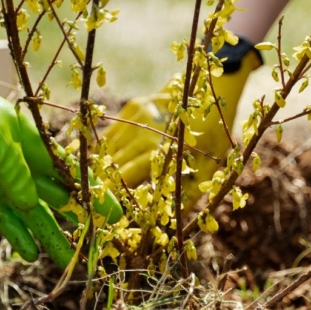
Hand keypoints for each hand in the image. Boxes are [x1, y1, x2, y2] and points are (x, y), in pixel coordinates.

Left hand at [0, 45, 121, 267]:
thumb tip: (29, 203)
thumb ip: (10, 165)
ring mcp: (8, 184)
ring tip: (68, 265)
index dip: (94, 193)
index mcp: (36, 147)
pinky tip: (31, 256)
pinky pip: (7, 222)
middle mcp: (28, 169)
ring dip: (52, 239)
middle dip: (82, 221)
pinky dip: (19, 238)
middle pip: (62, 199)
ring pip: (37, 216)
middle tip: (100, 246)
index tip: (114, 215)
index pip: (73, 173)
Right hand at [104, 52, 257, 195]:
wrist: (217, 89)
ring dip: (101, 164)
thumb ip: (188, 195)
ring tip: (93, 183)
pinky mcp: (135, 103)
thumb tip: (169, 220)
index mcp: (163, 149)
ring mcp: (137, 114)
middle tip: (94, 200)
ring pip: (109, 145)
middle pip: (114, 162)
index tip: (104, 207)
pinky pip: (113, 129)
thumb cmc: (215, 135)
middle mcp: (146, 130)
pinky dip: (104, 146)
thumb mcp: (210, 169)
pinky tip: (98, 161)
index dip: (113, 193)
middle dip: (103, 182)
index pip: (128, 176)